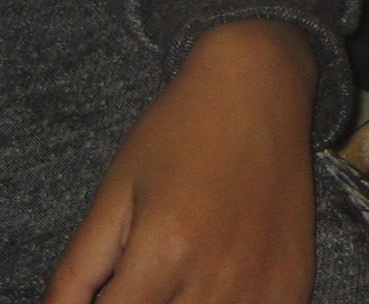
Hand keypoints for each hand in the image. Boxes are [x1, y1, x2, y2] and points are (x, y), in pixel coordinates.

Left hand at [46, 19, 318, 303]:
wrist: (259, 86)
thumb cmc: (180, 131)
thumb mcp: (115, 194)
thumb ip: (76, 271)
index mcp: (163, 253)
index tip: (109, 294)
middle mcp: (215, 278)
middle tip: (140, 281)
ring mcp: (261, 287)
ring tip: (173, 279)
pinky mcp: (291, 286)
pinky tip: (214, 285)